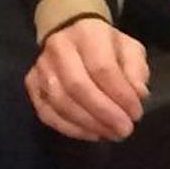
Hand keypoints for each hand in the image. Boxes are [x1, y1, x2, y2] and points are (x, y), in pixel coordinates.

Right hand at [25, 18, 147, 141]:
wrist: (71, 34)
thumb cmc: (107, 46)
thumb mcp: (130, 50)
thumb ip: (136, 70)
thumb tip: (138, 94)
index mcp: (87, 34)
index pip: (102, 68)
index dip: (120, 94)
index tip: (136, 113)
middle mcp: (59, 48)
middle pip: (77, 86)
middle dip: (103, 113)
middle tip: (124, 130)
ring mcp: (41, 67)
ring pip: (60, 102)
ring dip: (88, 124)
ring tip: (111, 134)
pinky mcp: (31, 85)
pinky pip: (47, 113)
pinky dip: (71, 129)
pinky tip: (92, 134)